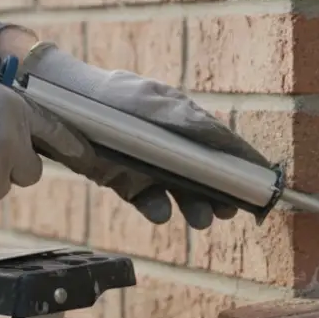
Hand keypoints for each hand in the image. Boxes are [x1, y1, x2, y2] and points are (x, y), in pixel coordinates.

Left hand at [18, 41, 271, 228]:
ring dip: (193, 204)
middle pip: (202, 172)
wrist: (56, 105)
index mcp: (182, 118)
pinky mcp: (122, 177)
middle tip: (230, 211)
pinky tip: (161, 214)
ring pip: (178, 189)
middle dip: (219, 192)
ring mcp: (146, 160)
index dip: (242, 163)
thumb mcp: (155, 106)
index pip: (221, 143)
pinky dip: (155, 207)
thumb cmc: (111, 98)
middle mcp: (168, 141)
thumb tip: (224, 141)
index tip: (263, 184)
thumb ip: (190, 123)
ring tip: (202, 219)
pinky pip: (145, 197)